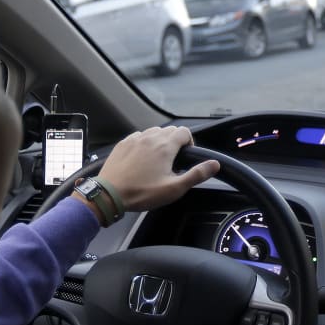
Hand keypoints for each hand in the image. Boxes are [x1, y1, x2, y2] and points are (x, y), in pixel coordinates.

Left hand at [96, 126, 219, 211]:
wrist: (109, 193)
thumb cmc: (142, 192)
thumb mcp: (174, 188)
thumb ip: (196, 174)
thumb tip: (214, 164)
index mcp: (165, 146)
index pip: (184, 132)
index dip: (190, 142)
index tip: (186, 156)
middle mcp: (150, 137)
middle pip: (170, 130)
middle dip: (176, 141)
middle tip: (174, 161)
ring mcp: (135, 138)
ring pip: (154, 131)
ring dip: (160, 141)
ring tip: (158, 160)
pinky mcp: (123, 143)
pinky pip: (139, 136)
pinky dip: (144, 143)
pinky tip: (142, 158)